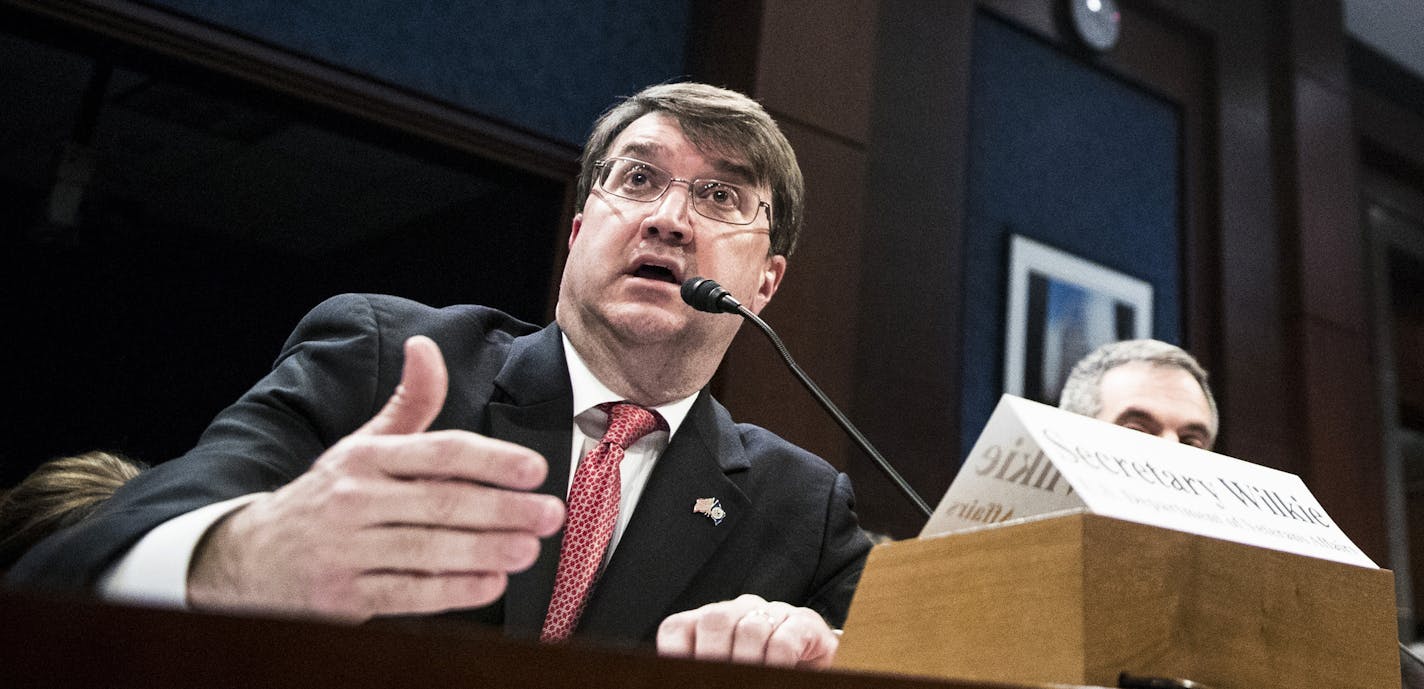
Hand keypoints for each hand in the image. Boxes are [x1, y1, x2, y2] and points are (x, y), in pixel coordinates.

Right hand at [187, 336, 565, 620]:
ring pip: (427, 549)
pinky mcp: (343, 594)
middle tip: (550, 514)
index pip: (438, 452)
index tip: (535, 469)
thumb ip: (409, 403)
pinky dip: (452, 590)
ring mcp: (346, 549)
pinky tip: (491, 584)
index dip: (491, 459)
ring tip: (529, 549)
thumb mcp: (364, 445)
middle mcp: (354, 499)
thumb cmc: (329, 495)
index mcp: (366, 458)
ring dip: (485, 550)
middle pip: (441, 503)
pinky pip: (407, 592)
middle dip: (503, 509)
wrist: (252, 556)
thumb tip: (425, 346)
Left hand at [656, 594, 839, 668]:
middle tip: (725, 679)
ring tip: (755, 680)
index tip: (691, 677)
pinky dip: (778, 663)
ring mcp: (771, 612)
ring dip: (751, 663)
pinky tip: (779, 672)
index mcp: (707, 622)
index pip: (677, 629)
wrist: (811, 665)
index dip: (677, 656)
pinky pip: (784, 639)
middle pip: (713, 620)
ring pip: (750, 629)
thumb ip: (701, 669)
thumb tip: (679, 678)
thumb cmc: (761, 668)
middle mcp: (736, 610)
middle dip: (715, 658)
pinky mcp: (802, 622)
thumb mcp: (725, 670)